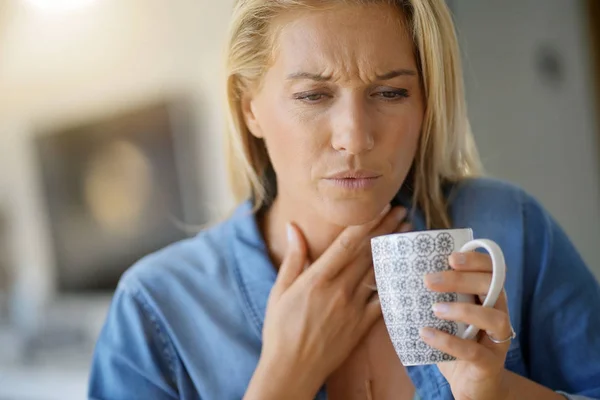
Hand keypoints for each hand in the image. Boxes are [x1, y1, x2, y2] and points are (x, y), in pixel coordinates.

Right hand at [245, 204, 408, 399]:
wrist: (292, 369)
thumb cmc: (280, 329)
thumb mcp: (280, 290)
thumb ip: (293, 258)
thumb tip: (293, 227)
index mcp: (318, 278)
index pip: (348, 242)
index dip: (367, 222)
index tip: (380, 206)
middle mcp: (339, 289)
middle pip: (368, 252)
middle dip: (387, 229)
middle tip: (402, 211)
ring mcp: (354, 308)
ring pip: (379, 272)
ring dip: (395, 250)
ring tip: (408, 233)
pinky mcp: (362, 325)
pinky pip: (384, 300)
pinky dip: (396, 284)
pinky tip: (406, 271)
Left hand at [420, 252, 513, 399]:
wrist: (472, 386)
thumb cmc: (456, 344)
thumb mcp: (445, 317)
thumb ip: (432, 298)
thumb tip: (394, 278)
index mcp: (488, 298)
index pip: (492, 269)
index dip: (476, 259)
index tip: (450, 257)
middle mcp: (499, 314)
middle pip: (492, 286)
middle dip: (461, 279)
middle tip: (430, 280)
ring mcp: (498, 341)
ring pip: (494, 318)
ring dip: (463, 310)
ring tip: (435, 308)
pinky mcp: (490, 364)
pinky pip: (475, 352)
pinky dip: (449, 342)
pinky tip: (426, 335)